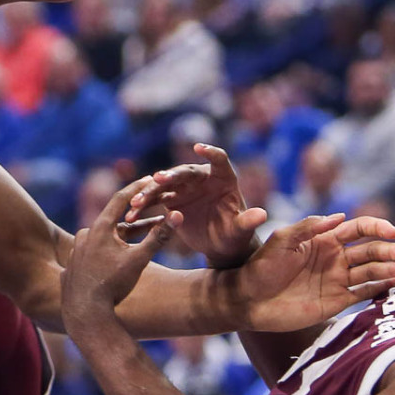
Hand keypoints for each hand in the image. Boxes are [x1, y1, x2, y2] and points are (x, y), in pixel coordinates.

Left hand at [62, 179, 182, 331]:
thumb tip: (178, 215)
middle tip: (149, 210)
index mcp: (100, 228)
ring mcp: (76, 250)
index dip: (137, 187)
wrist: (85, 313)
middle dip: (133, 218)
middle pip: (113, 220)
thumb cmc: (114, 285)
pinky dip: (106, 252)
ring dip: (120, 237)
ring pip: (103, 238)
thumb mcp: (139, 259)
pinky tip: (116, 259)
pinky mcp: (72, 266)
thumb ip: (158, 237)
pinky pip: (92, 254)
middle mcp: (85, 235)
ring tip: (136, 238)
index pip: (120, 198)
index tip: (149, 179)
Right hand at [127, 144, 265, 269]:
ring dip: (150, 192)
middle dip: (170, 175)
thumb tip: (262, 215)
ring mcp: (185, 188)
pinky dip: (144, 206)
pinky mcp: (172, 200)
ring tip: (137, 202)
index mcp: (223, 178)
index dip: (210, 153)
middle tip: (157, 179)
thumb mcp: (241, 230)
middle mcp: (202, 178)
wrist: (220, 246)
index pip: (219, 160)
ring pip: (165, 185)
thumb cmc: (235, 235)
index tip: (199, 148)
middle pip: (185, 172)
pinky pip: (155, 200)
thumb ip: (248, 221)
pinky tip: (132, 214)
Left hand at [240, 214, 394, 332]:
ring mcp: (337, 280)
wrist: (248, 301)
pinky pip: (364, 293)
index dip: (376, 228)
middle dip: (391, 252)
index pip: (358, 229)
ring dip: (392, 269)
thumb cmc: (261, 266)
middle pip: (371, 251)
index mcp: (324, 239)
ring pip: (372, 272)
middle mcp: (335, 258)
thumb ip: (308, 228)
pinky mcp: (337, 301)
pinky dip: (381, 288)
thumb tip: (339, 216)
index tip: (391, 232)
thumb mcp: (281, 241)